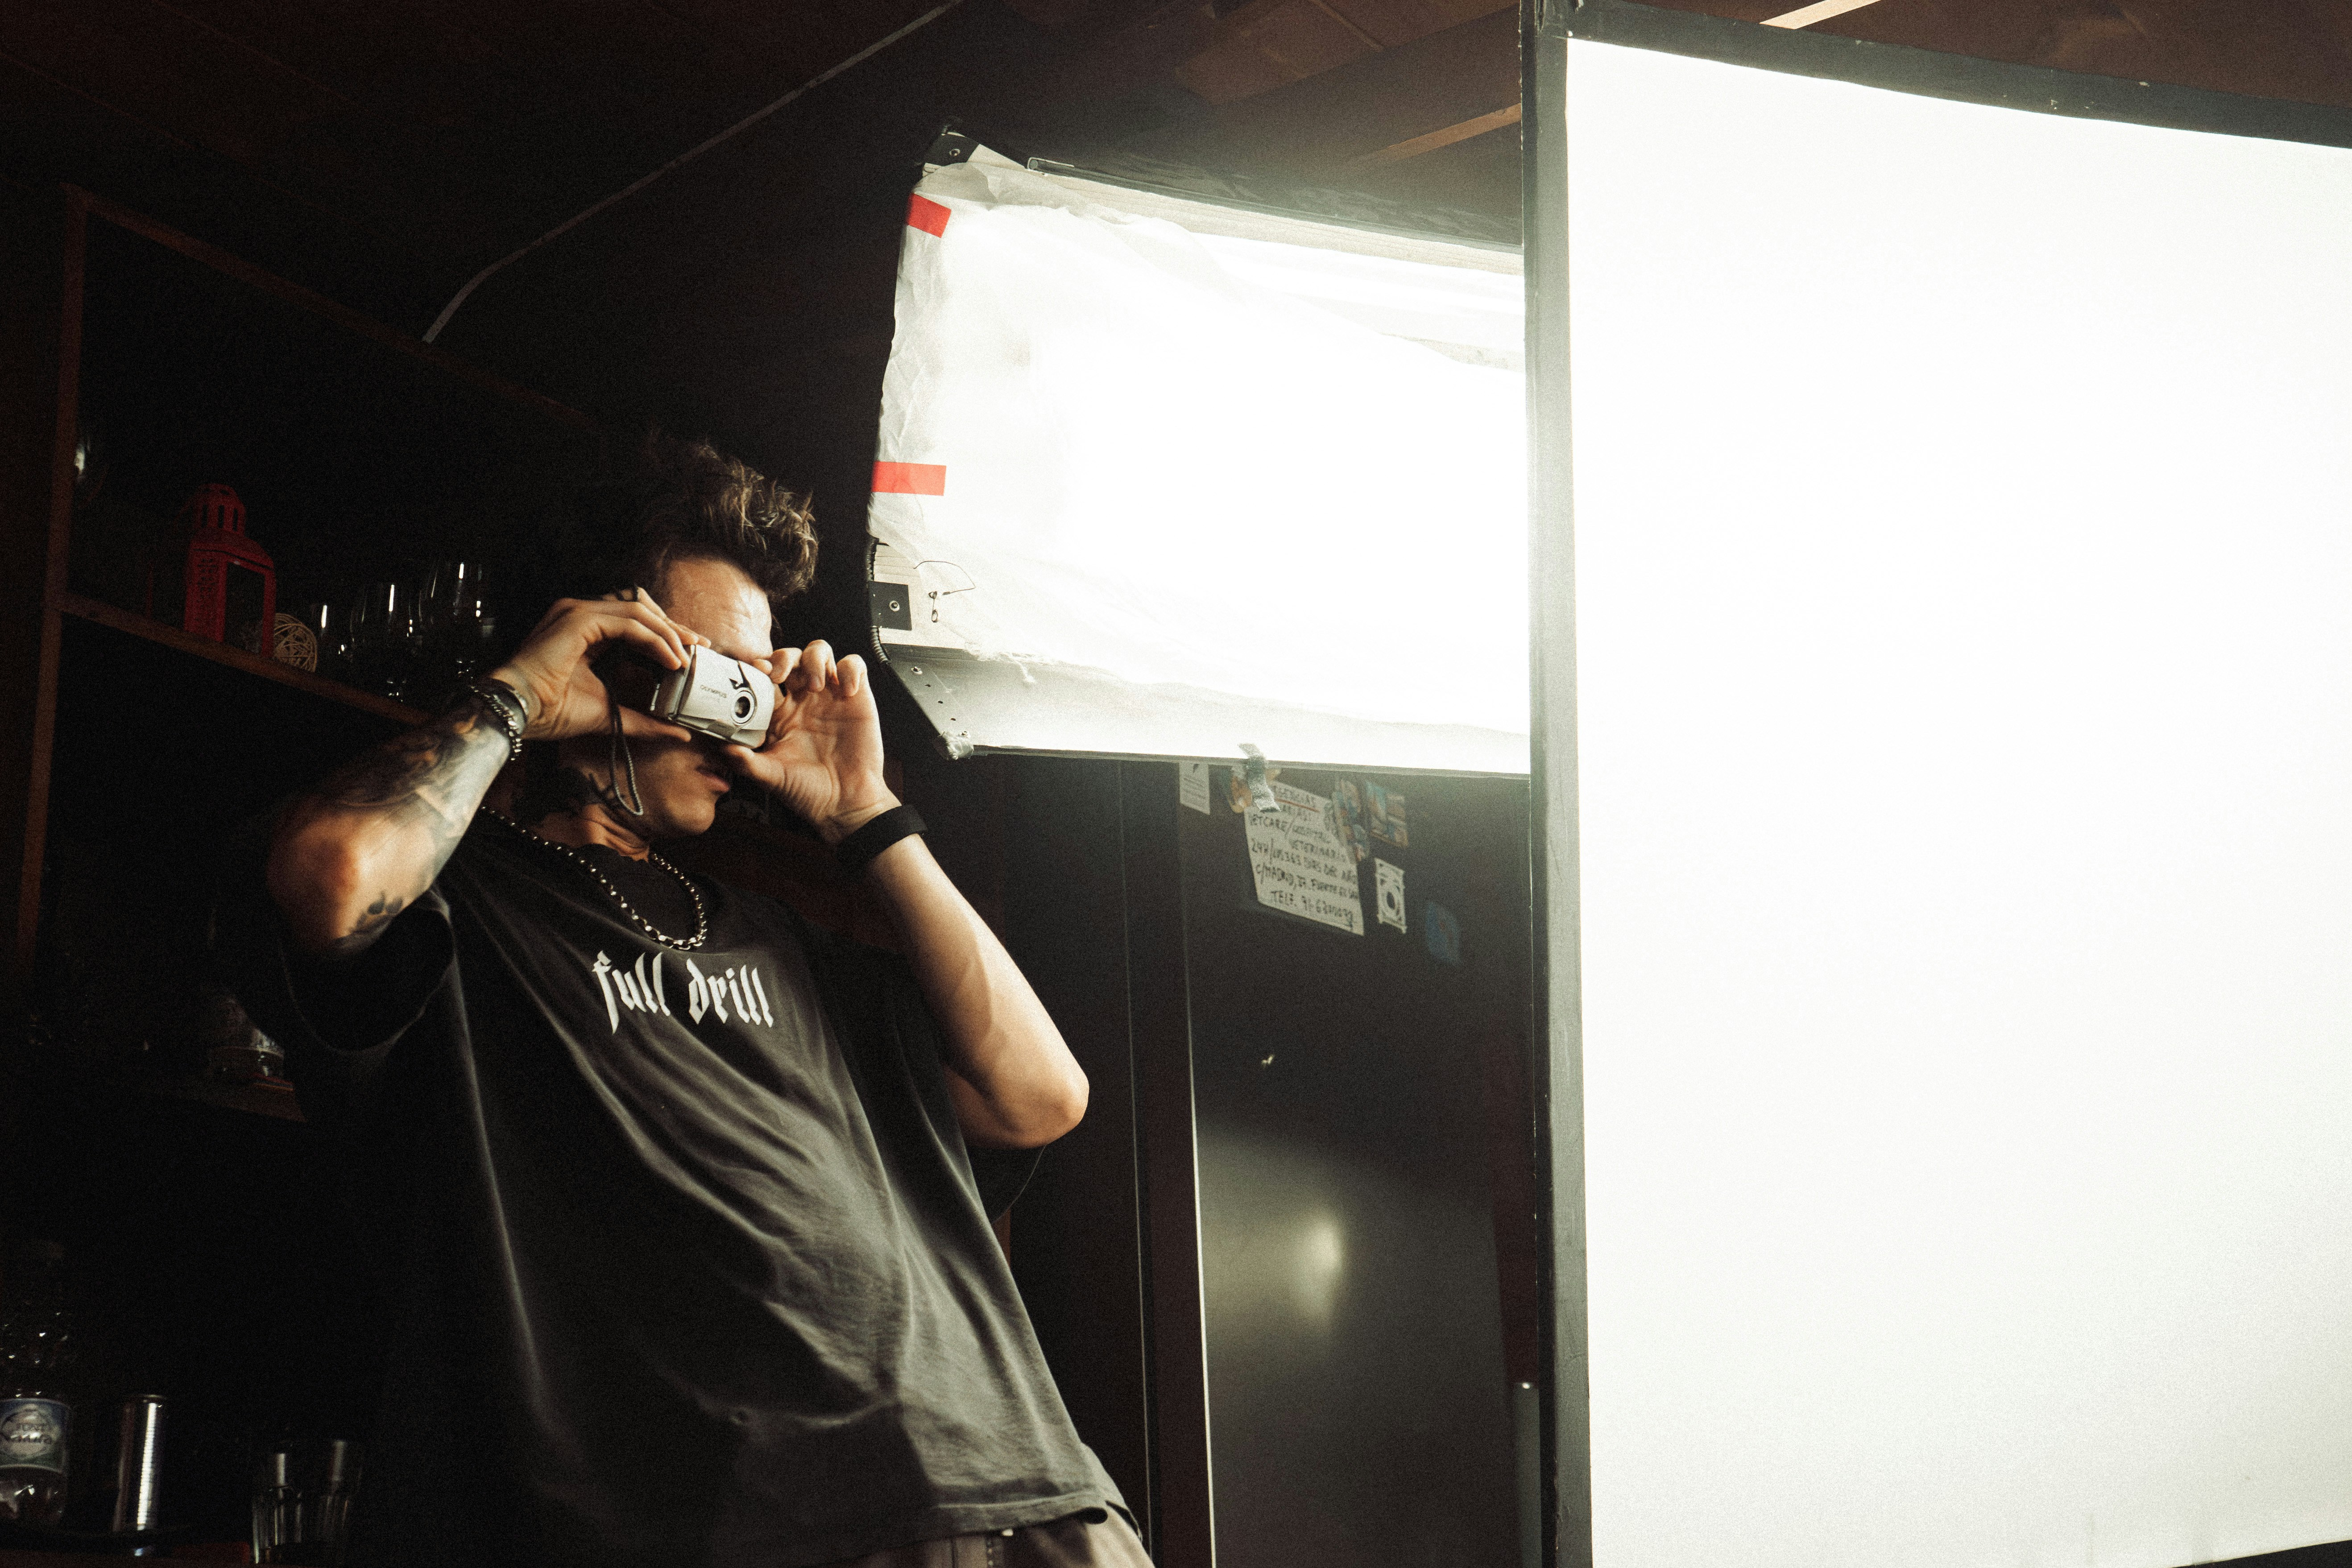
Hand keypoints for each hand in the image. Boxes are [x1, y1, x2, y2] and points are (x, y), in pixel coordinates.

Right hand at [489, 592, 702, 742]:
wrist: (520, 712)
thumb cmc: (552, 712)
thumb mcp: (611, 714)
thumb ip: (644, 721)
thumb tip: (679, 732)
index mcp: (586, 632)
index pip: (635, 622)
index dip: (666, 634)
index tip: (691, 652)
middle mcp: (581, 615)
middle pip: (640, 610)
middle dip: (673, 628)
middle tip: (699, 647)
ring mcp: (578, 612)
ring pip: (639, 612)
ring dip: (668, 633)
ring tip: (686, 658)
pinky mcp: (578, 619)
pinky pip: (629, 623)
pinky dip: (654, 639)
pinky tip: (670, 659)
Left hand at [723, 640, 896, 842]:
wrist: (845, 803)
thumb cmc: (807, 792)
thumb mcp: (769, 777)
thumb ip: (744, 761)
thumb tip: (720, 745)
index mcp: (779, 714)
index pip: (764, 677)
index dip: (759, 668)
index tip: (756, 673)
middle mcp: (803, 700)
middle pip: (790, 657)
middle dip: (784, 657)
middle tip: (781, 674)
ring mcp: (830, 696)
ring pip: (820, 652)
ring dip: (815, 660)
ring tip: (816, 685)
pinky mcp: (857, 697)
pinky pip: (854, 665)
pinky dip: (850, 669)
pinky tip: (847, 691)